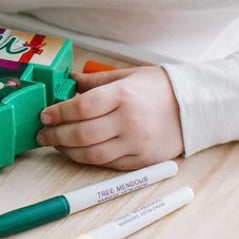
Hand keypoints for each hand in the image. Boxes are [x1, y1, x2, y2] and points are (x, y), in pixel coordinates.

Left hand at [36, 66, 183, 169]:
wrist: (196, 107)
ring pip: (92, 154)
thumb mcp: (128, 74)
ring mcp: (136, 144)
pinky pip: (108, 164)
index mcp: (124, 95)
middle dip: (56, 135)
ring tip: (55, 144)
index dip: (58, 113)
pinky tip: (77, 152)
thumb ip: (96, 81)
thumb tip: (68, 82)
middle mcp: (129, 121)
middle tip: (42, 134)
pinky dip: (88, 160)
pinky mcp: (143, 161)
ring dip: (68, 151)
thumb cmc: (159, 88)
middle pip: (82, 134)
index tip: (45, 115)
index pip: (82, 107)